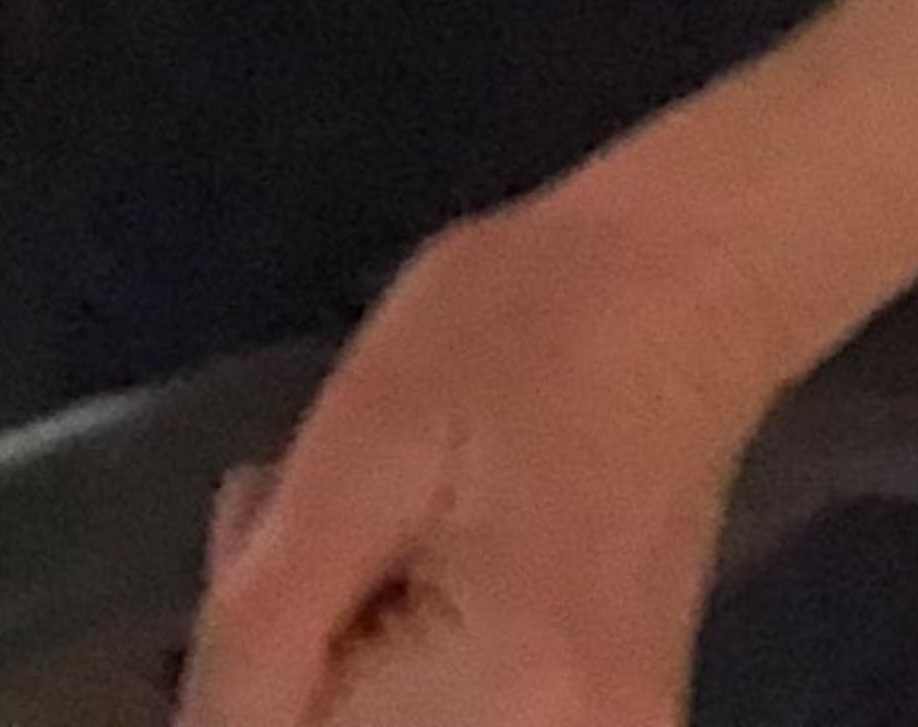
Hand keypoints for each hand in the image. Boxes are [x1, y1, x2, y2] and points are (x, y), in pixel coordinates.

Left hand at [183, 0, 917, 726]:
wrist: (719, 239)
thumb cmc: (541, 305)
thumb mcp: (363, 428)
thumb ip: (273, 599)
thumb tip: (198, 717)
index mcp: (506, 704)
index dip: (240, 700)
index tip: (255, 593)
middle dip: (293, 673)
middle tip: (296, 542)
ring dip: (337, 655)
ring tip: (362, 519)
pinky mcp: (616, 704)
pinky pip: (448, 714)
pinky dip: (390, 654)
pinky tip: (391, 546)